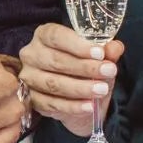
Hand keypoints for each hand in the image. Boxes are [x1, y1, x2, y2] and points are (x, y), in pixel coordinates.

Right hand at [20, 23, 123, 138]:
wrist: (77, 98)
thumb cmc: (85, 70)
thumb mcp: (99, 59)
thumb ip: (107, 51)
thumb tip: (115, 47)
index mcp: (44, 36)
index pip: (56, 36)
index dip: (77, 45)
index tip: (100, 53)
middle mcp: (31, 54)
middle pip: (55, 60)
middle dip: (85, 67)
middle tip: (109, 71)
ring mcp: (28, 78)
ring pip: (53, 84)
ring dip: (80, 88)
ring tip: (102, 90)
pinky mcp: (31, 100)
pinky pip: (51, 104)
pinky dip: (73, 106)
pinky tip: (89, 106)